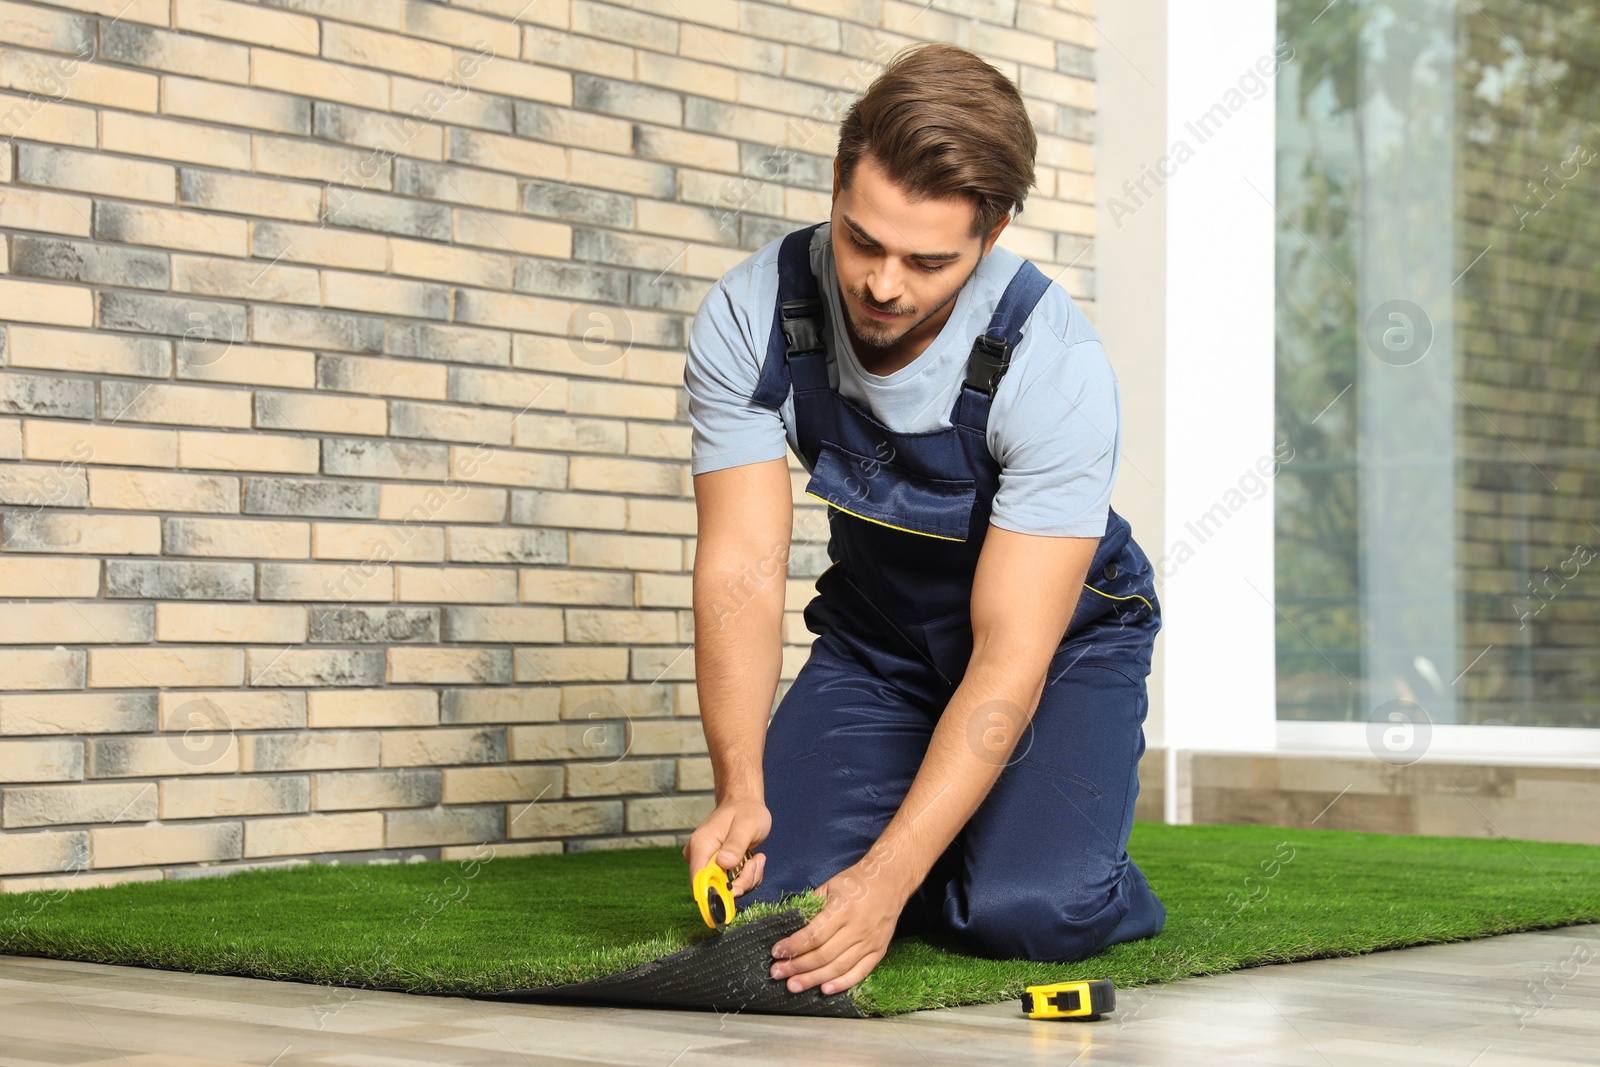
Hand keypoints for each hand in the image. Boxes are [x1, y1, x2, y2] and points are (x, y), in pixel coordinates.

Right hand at [683, 796, 769, 896]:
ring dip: (746, 877)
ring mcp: (707, 862)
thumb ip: (735, 845)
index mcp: (701, 846)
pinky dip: (746, 875)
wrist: (745, 803)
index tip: (738, 887)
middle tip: (754, 862)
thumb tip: (724, 864)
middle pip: (715, 886)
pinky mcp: (717, 866)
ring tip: (756, 857)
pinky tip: (753, 859)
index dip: (717, 891)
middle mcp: (699, 856)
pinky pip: (731, 881)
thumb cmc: (746, 811)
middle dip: (740, 881)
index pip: (698, 881)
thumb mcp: (746, 826)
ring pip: (725, 886)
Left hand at [768, 858, 909, 995]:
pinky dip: (842, 984)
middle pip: (823, 955)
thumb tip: (792, 924)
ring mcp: (869, 942)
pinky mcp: (878, 951)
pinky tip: (825, 990)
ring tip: (793, 985)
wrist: (890, 880)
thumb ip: (812, 905)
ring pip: (838, 967)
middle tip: (777, 973)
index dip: (794, 946)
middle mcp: (857, 929)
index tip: (777, 952)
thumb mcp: (831, 885)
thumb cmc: (857, 882)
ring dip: (814, 979)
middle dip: (797, 966)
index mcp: (843, 909)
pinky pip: (859, 972)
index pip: (814, 935)